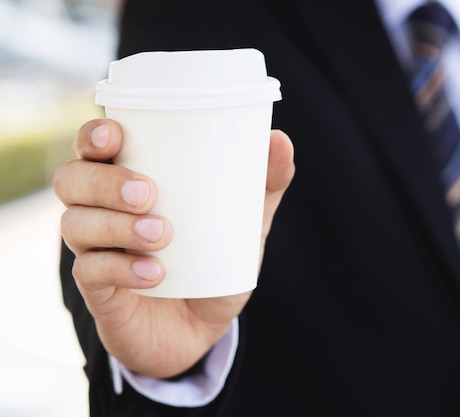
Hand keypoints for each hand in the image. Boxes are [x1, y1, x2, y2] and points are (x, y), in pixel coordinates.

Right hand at [52, 119, 294, 377]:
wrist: (203, 328)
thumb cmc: (214, 262)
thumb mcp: (244, 223)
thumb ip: (264, 184)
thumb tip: (280, 139)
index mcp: (128, 182)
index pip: (92, 148)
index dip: (93, 135)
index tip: (115, 135)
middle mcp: (101, 212)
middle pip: (72, 180)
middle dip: (104, 182)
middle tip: (149, 192)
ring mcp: (95, 251)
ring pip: (75, 224)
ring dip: (116, 225)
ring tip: (162, 234)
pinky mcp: (97, 291)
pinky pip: (89, 273)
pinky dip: (122, 269)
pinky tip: (155, 273)